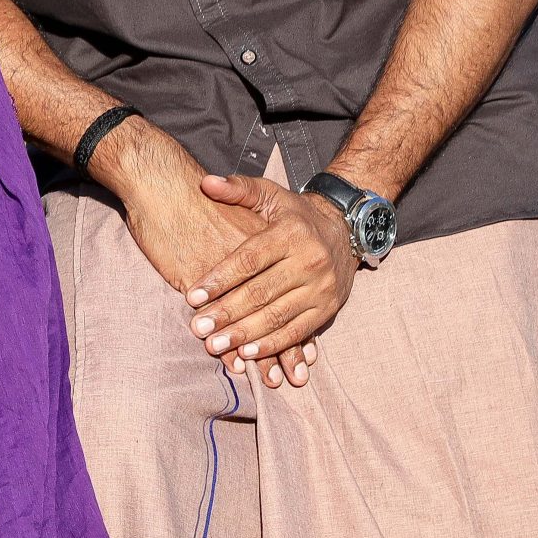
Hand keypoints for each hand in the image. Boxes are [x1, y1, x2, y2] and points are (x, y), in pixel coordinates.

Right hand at [97, 124, 280, 367]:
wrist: (163, 183)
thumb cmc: (201, 198)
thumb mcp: (245, 204)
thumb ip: (261, 242)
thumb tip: (271, 275)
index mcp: (269, 244)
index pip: (287, 294)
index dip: (294, 326)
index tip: (306, 354)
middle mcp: (254, 263)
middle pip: (273, 311)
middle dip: (281, 348)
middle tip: (288, 379)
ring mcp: (223, 274)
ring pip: (251, 319)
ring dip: (260, 353)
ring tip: (271, 382)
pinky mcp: (195, 280)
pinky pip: (221, 321)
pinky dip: (230, 343)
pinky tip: (237, 365)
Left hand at [185, 177, 357, 389]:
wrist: (344, 229)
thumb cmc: (295, 214)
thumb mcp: (270, 194)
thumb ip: (238, 189)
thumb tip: (205, 183)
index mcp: (291, 233)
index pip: (250, 259)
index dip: (220, 279)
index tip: (193, 296)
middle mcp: (310, 260)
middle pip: (262, 292)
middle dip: (227, 313)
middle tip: (198, 328)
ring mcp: (321, 287)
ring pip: (278, 316)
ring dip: (245, 334)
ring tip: (216, 345)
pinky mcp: (329, 308)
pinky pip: (298, 331)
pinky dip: (273, 345)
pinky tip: (248, 354)